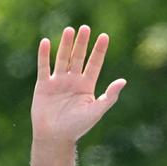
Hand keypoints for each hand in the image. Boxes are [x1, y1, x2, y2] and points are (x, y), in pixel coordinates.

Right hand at [31, 25, 126, 144]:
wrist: (56, 137)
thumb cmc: (77, 127)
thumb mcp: (96, 111)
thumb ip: (109, 96)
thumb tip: (123, 81)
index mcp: (87, 86)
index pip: (95, 64)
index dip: (99, 51)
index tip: (104, 36)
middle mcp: (73, 81)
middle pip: (78, 57)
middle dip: (82, 43)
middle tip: (85, 28)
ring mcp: (58, 81)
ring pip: (62, 58)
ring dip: (66, 45)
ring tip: (70, 30)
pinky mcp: (43, 85)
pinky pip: (44, 67)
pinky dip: (44, 55)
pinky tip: (46, 42)